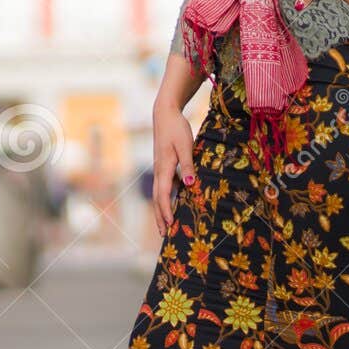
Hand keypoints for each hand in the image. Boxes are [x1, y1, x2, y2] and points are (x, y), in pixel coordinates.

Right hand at [152, 99, 195, 233]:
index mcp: (164, 168)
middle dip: (160, 217)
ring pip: (160, 192)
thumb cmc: (176, 128)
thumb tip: (190, 185)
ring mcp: (160, 168)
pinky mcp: (164, 164)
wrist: (165, 113)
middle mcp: (159, 171)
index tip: (169, 226)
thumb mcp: (185, 146)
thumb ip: (188, 165)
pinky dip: (168, 195)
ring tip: (167, 223)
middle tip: (164, 234)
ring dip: (162, 208)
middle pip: (157, 198)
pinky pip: (165, 184)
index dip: (165, 212)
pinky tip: (177, 200)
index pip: (162, 195)